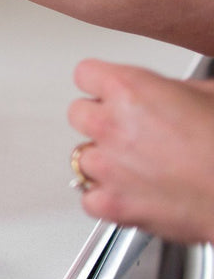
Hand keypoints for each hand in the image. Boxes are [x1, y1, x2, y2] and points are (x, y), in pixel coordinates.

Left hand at [67, 58, 213, 243]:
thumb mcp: (208, 95)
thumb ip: (171, 90)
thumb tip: (166, 93)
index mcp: (129, 90)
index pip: (86, 74)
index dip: (101, 84)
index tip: (109, 92)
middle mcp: (110, 125)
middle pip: (78, 114)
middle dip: (100, 121)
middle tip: (129, 131)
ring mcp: (108, 166)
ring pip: (80, 157)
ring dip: (103, 161)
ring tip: (137, 166)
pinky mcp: (112, 204)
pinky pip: (89, 198)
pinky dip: (106, 199)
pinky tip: (131, 193)